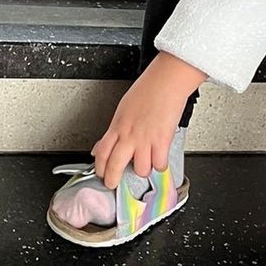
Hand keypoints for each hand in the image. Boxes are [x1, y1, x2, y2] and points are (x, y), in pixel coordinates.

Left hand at [93, 52, 204, 188]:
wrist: (166, 81)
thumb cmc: (148, 90)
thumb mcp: (123, 109)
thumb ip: (114, 130)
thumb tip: (102, 145)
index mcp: (118, 125)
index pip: (102, 152)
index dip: (99, 167)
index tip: (101, 172)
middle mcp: (129, 135)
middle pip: (114, 165)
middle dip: (112, 180)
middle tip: (113, 184)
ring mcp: (145, 139)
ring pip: (139, 169)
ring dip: (142, 170)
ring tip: (145, 165)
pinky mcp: (162, 141)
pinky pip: (159, 164)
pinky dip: (160, 165)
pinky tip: (160, 160)